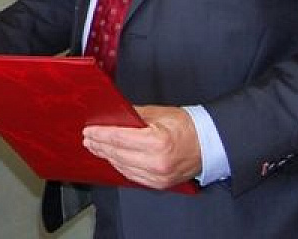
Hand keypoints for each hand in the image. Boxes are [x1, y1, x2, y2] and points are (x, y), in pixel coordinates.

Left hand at [81, 105, 201, 189]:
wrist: (209, 144)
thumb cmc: (186, 126)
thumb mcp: (159, 113)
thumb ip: (133, 115)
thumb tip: (112, 116)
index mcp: (157, 142)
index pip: (119, 138)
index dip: (101, 134)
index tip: (89, 130)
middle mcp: (156, 162)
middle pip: (117, 154)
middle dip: (100, 145)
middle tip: (88, 138)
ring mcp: (158, 176)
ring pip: (123, 167)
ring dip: (107, 156)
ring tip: (96, 147)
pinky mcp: (159, 184)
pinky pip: (132, 175)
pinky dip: (120, 166)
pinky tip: (112, 158)